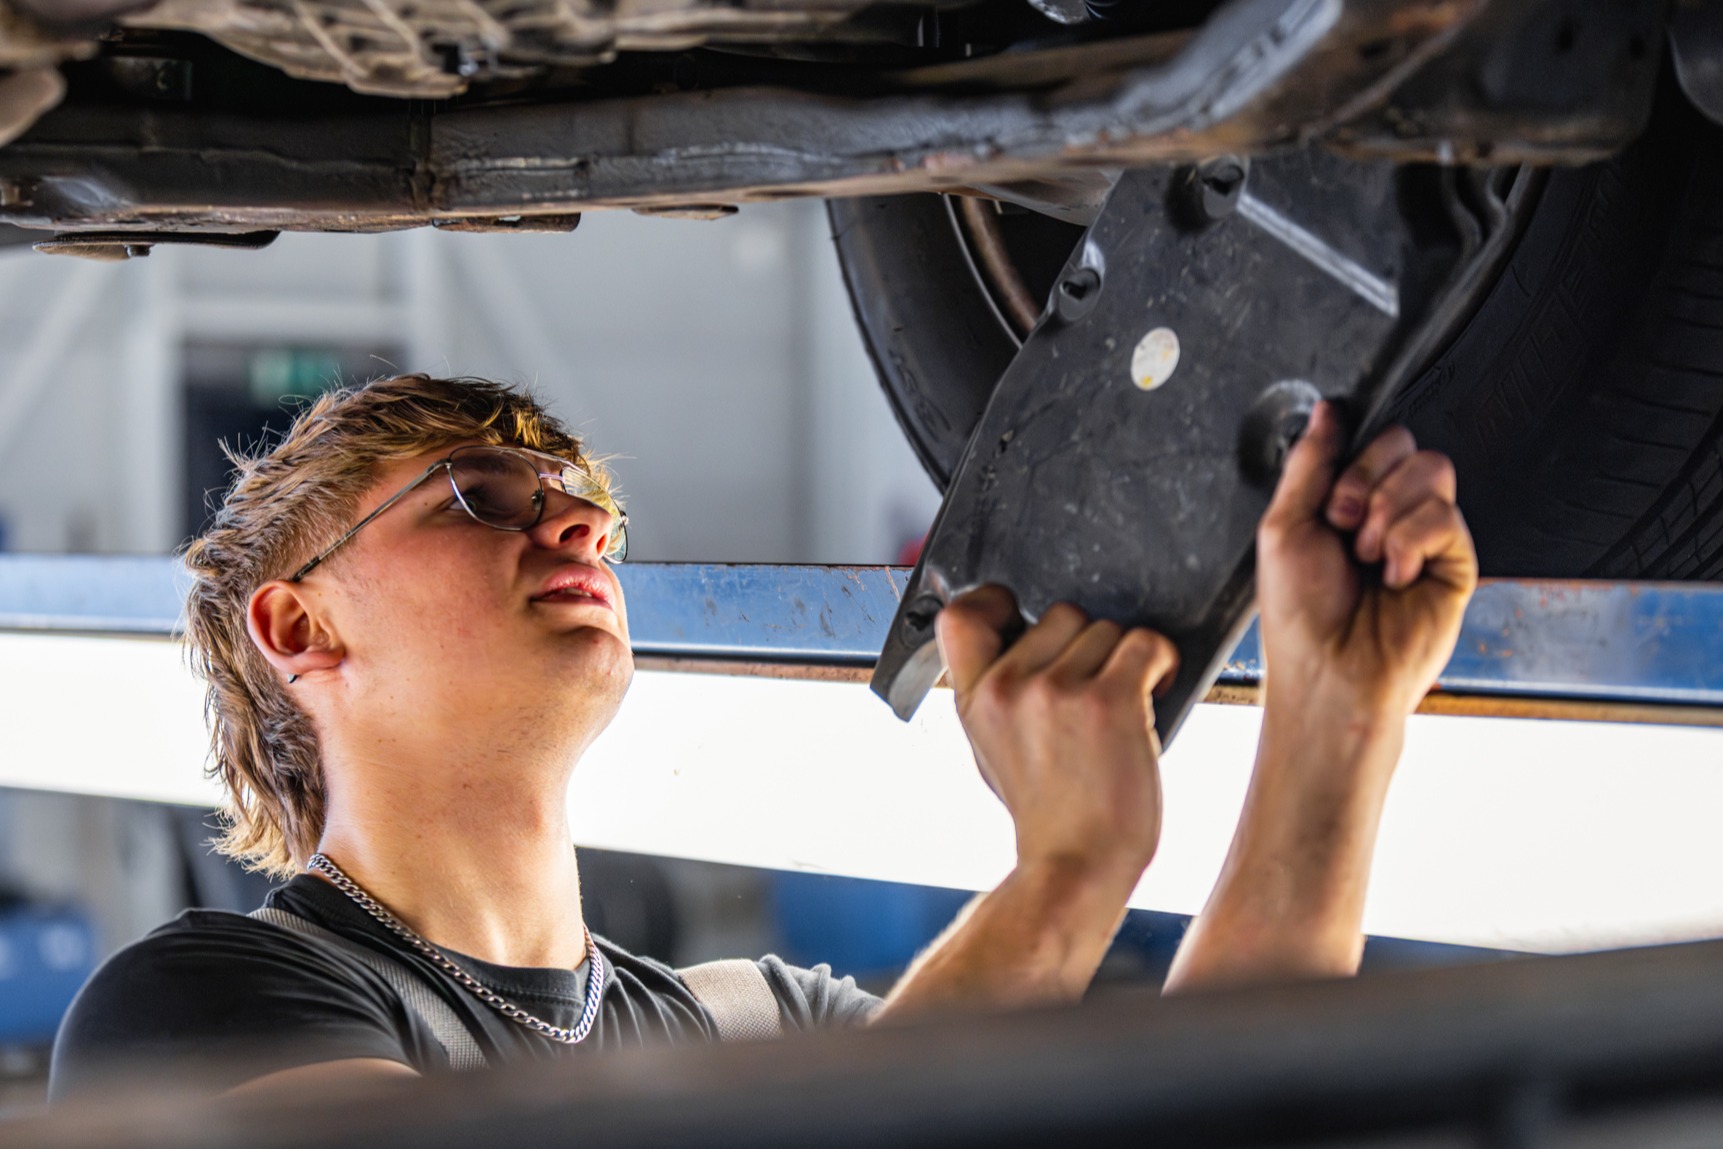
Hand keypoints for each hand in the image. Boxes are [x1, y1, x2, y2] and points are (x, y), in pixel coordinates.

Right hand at [935, 586, 1179, 880]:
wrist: (1076, 865)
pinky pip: (1145, 643)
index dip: (995, 602)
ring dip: (1123, 659)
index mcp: (975, 700)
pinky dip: (1160, 660)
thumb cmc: (1047, 816)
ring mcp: (1057, 691)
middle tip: (1092, 689)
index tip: (1021, 617)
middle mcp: (1010, 688)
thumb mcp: (991, 752)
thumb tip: (1015, 642)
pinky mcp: (1109, 700)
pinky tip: (1154, 688)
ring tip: (1121, 705)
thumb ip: (997, 695)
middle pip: (1061, 613)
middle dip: (1085, 644)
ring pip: (1107, 628)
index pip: (963, 616)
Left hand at [1257, 401, 1476, 718]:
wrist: (1331, 673)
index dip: (1352, 458)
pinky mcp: (1456, 561)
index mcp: (1346, 504)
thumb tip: (1326, 412)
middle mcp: (1388, 515)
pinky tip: (1395, 577)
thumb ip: (1309, 462)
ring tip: (1368, 559)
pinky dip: (1410, 542)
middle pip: (1405, 444)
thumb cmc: (1300, 617)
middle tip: (1345, 529)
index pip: (1371, 440)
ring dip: (1386, 514)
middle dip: (1365, 482)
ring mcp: (1424, 537)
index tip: (1329, 500)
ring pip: (1431, 469)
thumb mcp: (1283, 526)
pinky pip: (1445, 514)